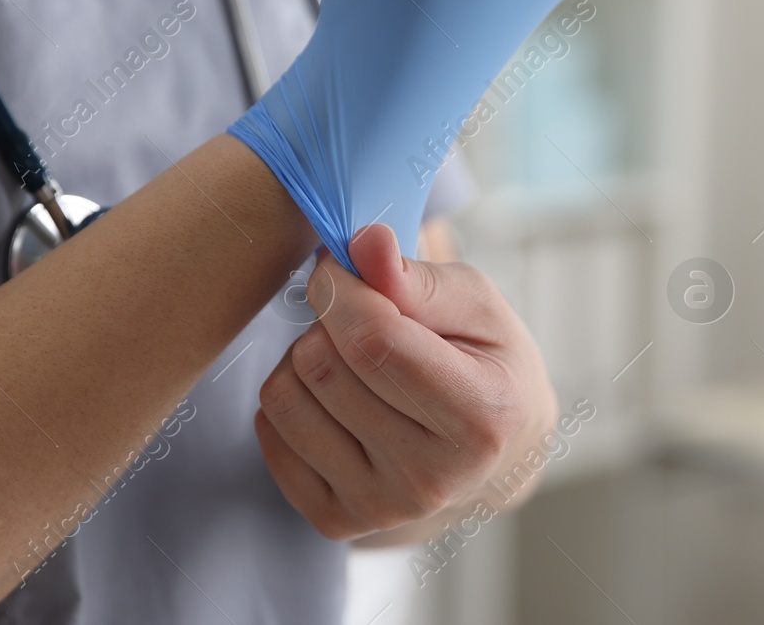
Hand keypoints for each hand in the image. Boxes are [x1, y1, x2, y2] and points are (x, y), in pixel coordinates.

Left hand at [254, 224, 557, 539]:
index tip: (343, 266)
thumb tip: (364, 243)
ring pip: (285, 395)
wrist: (495, 452)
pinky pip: (269, 430)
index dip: (342, 287)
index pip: (372, 339)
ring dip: (306, 356)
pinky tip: (337, 396)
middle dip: (329, 320)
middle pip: (322, 365)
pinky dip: (292, 397)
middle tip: (361, 318)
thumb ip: (419, 277)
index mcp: (480, 419)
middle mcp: (429, 479)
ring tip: (352, 358)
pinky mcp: (335, 520)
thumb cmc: (487, 363)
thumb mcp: (478, 307)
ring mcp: (378, 507)